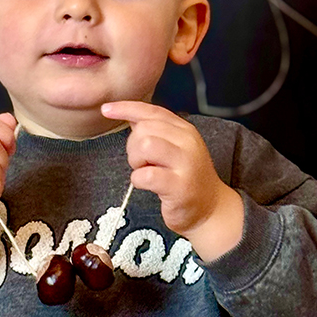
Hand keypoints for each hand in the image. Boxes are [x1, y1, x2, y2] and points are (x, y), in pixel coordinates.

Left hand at [101, 102, 243, 260]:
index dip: (126, 108)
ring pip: (145, 146)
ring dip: (136, 160)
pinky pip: (145, 175)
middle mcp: (188, 143)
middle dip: (133, 146)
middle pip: (144, 128)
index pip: (152, 111)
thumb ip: (155, 132)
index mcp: (185, 131)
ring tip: (146, 171)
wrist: (210, 209)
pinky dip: (138, 180)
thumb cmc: (186, 179)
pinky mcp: (179, 186)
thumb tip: (131, 115)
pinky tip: (148, 185)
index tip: (107, 109)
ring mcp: (186, 164)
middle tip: (143, 162)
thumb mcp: (175, 149)